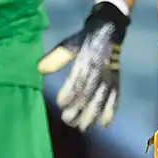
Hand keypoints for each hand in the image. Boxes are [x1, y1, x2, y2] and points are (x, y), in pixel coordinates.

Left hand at [38, 1, 129, 131]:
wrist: (110, 29)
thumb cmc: (86, 38)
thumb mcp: (70, 43)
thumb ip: (57, 57)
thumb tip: (40, 69)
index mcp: (89, 59)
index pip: (79, 79)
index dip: (71, 92)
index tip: (61, 103)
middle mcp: (101, 69)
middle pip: (91, 92)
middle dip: (80, 108)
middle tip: (68, 120)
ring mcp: (110, 76)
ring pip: (103, 97)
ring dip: (94, 114)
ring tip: (83, 127)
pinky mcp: (116, 79)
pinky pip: (115, 96)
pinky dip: (111, 111)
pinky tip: (105, 124)